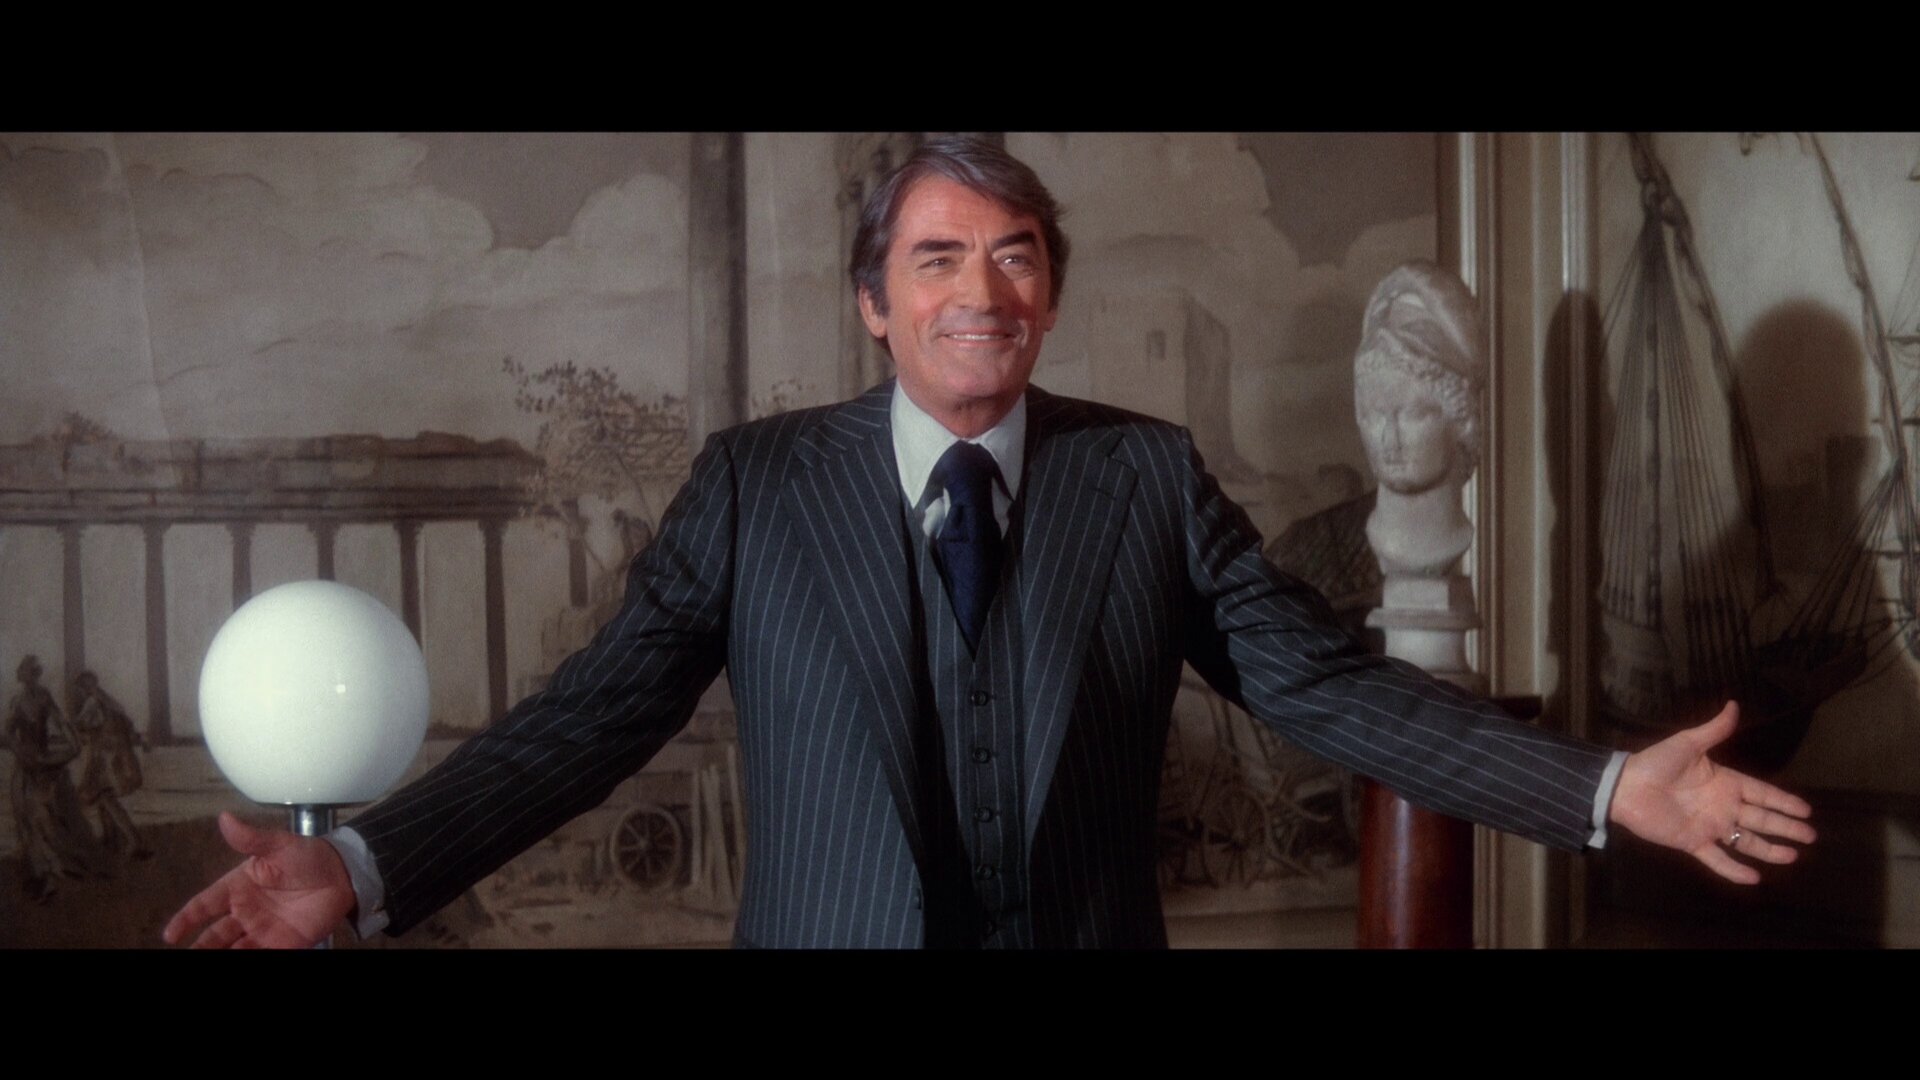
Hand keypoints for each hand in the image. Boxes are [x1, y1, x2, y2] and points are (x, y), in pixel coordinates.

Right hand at [163, 812, 355, 947]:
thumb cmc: (308, 856)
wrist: (343, 874)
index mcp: (239, 886)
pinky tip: (234, 964)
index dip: (186, 919)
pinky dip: (245, 961)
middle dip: (199, 947)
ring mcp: (262, 929)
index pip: (204, 905)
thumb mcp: (279, 845)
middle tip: (186, 957)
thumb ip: (251, 837)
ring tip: (203, 964)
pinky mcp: (282, 943)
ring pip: (232, 949)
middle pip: (214, 935)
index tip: (170, 934)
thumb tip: (225, 818)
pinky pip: (259, 957)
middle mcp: (245, 911)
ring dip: (218, 956)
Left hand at [1609, 702, 1815, 883]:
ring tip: (1792, 856)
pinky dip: (1734, 870)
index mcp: (1725, 782)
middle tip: (1810, 836)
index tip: (1806, 810)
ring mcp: (1709, 826)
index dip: (1783, 802)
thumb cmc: (1656, 763)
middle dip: (1786, 827)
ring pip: (1745, 841)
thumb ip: (1714, 729)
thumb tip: (1734, 704)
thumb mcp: (1687, 743)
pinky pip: (1717, 859)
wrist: (1625, 786)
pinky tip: (1754, 879)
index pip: (1762, 794)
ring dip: (1768, 850)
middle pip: (1761, 819)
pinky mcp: (1693, 842)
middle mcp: (1722, 806)